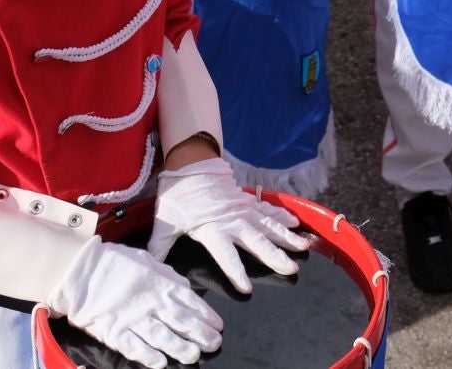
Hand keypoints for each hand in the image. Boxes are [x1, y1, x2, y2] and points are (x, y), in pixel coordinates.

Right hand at [47, 238, 223, 368]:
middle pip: (181, 321)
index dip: (206, 315)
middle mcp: (151, 302)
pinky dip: (148, 356)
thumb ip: (168, 276)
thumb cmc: (114, 262)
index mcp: (160, 284)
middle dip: (200, 334)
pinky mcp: (114, 331)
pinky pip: (133, 346)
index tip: (218, 326)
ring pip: (161, 336)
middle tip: (214, 344)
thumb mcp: (147, 261)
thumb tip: (184, 288)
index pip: (190, 302)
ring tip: (193, 356)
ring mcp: (132, 318)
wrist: (79, 269)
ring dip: (179, 348)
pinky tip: (161, 364)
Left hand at [144, 157, 309, 294]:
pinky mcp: (248, 201)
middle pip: (258, 242)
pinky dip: (282, 217)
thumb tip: (148, 264)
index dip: (236, 272)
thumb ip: (160, 246)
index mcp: (213, 229)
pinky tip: (297, 224)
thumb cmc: (177, 195)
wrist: (191, 163)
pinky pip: (269, 210)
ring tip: (303, 247)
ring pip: (269, 226)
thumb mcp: (165, 222)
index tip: (247, 288)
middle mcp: (233, 221)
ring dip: (287, 237)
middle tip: (292, 269)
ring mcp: (244, 210)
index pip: (227, 256)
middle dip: (275, 256)